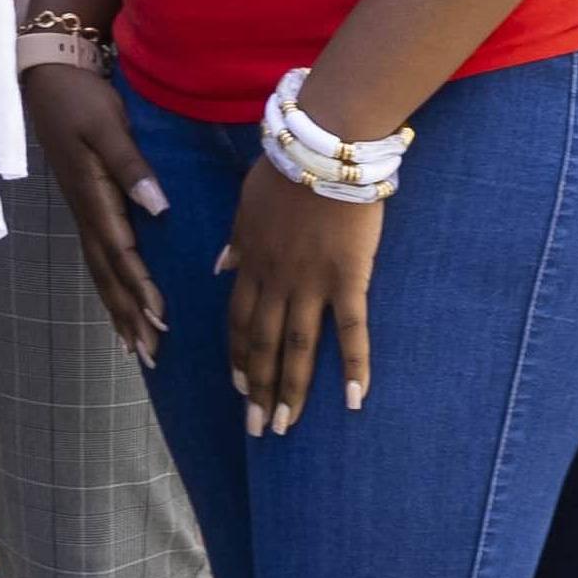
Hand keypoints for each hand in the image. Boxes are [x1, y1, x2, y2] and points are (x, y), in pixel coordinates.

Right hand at [18, 61, 172, 362]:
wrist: (46, 78)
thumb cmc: (80, 98)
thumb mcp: (108, 125)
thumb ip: (130, 166)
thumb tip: (157, 207)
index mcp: (93, 195)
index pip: (120, 252)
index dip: (140, 288)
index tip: (161, 319)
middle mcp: (85, 212)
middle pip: (107, 274)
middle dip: (129, 315)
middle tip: (151, 353)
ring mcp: (81, 212)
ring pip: (100, 272)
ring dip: (118, 310)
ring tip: (136, 347)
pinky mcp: (84, 206)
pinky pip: (96, 259)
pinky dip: (109, 288)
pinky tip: (119, 305)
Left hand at [219, 164, 382, 432]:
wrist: (323, 148)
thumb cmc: (285, 169)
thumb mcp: (245, 204)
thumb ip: (235, 240)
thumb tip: (220, 267)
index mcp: (250, 262)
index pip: (238, 321)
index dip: (239, 357)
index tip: (240, 388)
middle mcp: (275, 280)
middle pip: (263, 345)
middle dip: (259, 389)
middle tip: (259, 429)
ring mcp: (310, 283)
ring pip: (297, 347)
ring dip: (292, 391)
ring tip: (287, 427)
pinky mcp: (348, 279)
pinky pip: (350, 330)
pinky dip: (354, 366)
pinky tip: (356, 398)